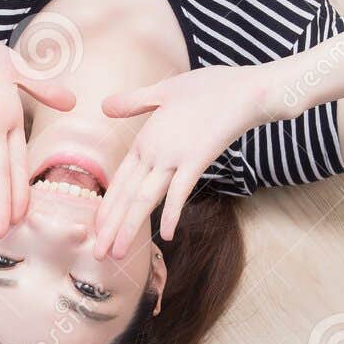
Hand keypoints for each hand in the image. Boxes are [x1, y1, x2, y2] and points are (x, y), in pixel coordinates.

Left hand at [92, 64, 269, 257]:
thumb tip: (102, 106)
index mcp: (144, 141)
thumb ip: (134, 103)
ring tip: (115, 254)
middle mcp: (154, 152)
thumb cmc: (210, 87)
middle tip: (98, 256)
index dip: (107, 208)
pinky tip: (166, 235)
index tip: (96, 230)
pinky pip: (181, 191)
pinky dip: (172, 213)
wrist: (247, 88)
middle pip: (127, 196)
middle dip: (110, 228)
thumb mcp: (164, 91)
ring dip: (128, 228)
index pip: (119, 182)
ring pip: (144, 199)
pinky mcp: (198, 160)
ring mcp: (174, 157)